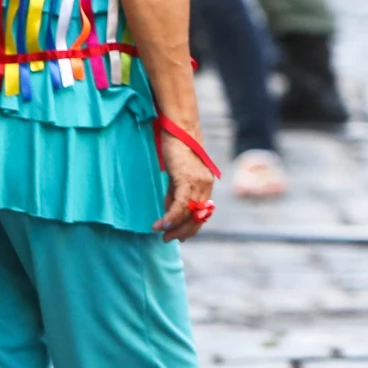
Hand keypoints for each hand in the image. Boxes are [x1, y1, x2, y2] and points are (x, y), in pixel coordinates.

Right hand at [155, 125, 216, 240]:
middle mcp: (206, 185)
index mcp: (206, 185)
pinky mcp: (187, 179)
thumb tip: (169, 211)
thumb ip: (175, 193)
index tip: (179, 237)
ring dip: (175, 228)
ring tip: (162, 234)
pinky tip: (161, 225)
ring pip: (189, 214)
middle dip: (183, 232)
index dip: (191, 228)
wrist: (180, 127)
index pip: (202, 214)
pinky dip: (170, 217)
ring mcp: (199, 182)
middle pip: (198, 218)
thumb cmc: (177, 148)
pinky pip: (180, 205)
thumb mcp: (177, 175)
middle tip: (168, 240)